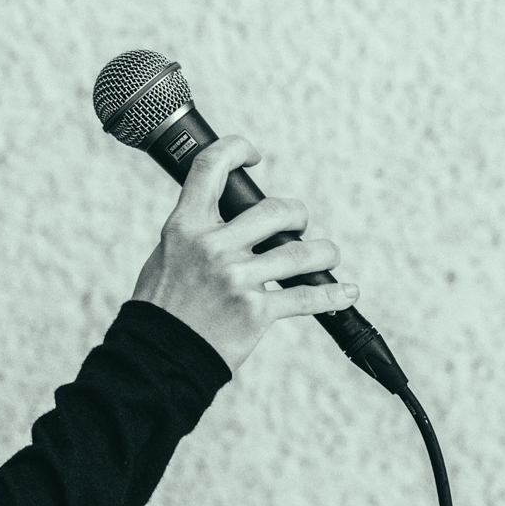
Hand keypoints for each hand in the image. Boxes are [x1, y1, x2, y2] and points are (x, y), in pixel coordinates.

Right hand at [132, 132, 356, 373]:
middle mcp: (213, 247)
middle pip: (275, 210)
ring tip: (326, 255)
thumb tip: (228, 214)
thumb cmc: (162, 305)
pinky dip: (333, 295)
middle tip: (298, 225)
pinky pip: (307, 298)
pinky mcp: (256, 311)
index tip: (253, 156)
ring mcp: (237, 278)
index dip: (237, 149)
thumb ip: (196, 231)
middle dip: (296, 215)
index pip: (211, 167)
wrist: (158, 356)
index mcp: (185, 226)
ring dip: (324, 252)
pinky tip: (346, 292)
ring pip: (302, 253)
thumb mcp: (166, 254)